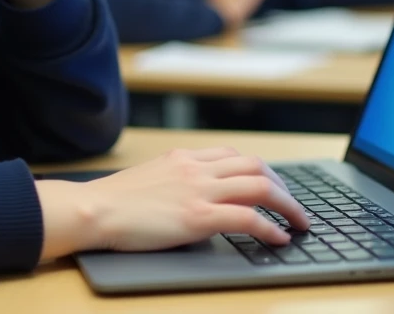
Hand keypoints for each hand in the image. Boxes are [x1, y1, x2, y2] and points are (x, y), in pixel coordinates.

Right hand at [36, 147, 308, 260]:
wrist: (94, 209)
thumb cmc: (113, 202)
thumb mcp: (150, 178)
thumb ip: (176, 181)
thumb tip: (193, 199)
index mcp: (184, 157)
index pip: (233, 155)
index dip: (259, 171)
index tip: (271, 185)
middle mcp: (196, 167)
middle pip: (256, 165)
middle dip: (282, 186)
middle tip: (293, 206)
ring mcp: (199, 189)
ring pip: (261, 186)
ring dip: (287, 205)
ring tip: (299, 223)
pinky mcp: (198, 216)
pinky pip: (248, 217)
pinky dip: (270, 227)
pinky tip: (278, 238)